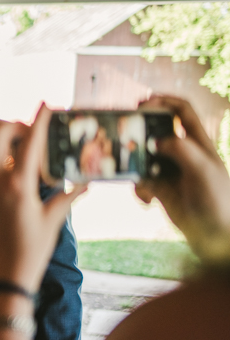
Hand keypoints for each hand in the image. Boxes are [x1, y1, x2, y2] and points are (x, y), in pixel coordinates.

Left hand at [0, 105, 85, 291]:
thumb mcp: (52, 222)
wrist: (0, 277)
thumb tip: (85, 182)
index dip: (40, 118)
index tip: (47, 103)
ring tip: (8, 137)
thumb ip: (67, 197)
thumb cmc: (30, 252)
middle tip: (28, 132)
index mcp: (19, 186)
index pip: (31, 142)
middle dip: (14, 123)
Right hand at [135, 95, 229, 264]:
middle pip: (156, 132)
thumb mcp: (202, 170)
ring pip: (144, 158)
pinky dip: (138, 189)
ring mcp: (171, 172)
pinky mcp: (161, 190)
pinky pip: (141, 181)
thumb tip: (155, 140)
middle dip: (140, 136)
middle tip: (123, 139)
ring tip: (138, 180)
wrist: (216, 238)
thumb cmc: (217, 202)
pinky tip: (146, 201)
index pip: (182, 111)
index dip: (163, 101)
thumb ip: (180, 149)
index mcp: (198, 144)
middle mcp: (184, 154)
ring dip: (135, 167)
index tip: (141, 104)